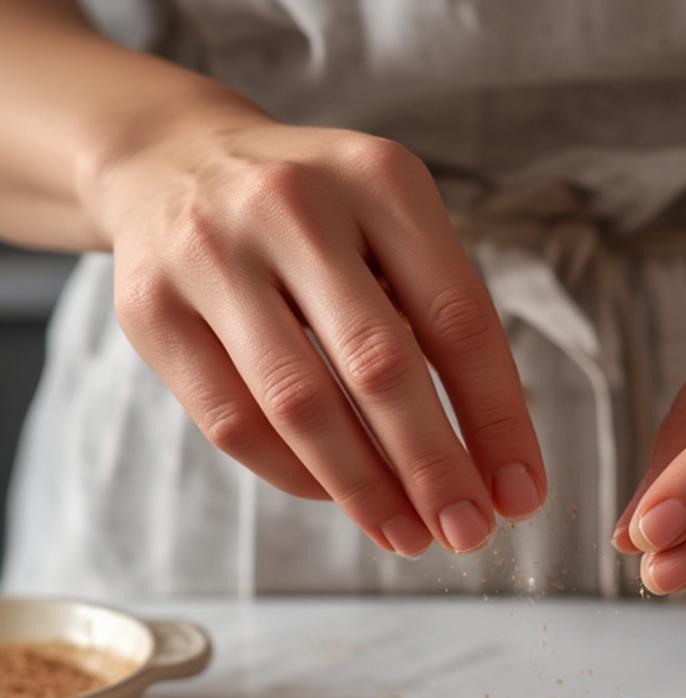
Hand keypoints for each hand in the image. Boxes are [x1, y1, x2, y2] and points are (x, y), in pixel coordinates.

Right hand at [87, 106, 544, 556]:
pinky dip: (296, 475)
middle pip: (379, 366)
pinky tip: (338, 497)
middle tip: (467, 533)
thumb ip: (439, 323)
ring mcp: (211, 255)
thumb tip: (491, 468)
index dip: (497, 419)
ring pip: (300, 404)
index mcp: (379, 180)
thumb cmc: (315, 218)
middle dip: (433, 467)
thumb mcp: (390, 226)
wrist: (171, 161)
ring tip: (408, 536)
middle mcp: (292, 206)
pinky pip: (234, 422)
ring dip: (365, 488)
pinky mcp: (152, 309)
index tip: (521, 495)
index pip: (456, 320)